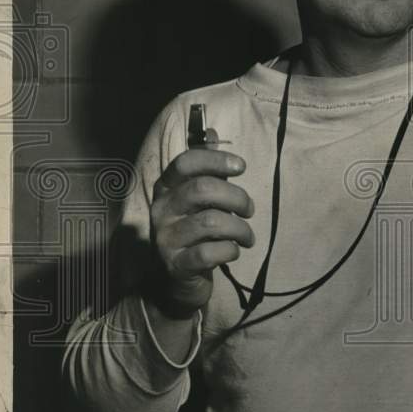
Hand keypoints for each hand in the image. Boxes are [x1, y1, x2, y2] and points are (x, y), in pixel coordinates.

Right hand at [148, 141, 253, 316]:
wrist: (178, 281)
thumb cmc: (195, 233)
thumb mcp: (198, 200)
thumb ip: (205, 168)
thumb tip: (210, 130)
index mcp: (167, 189)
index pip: (186, 162)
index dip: (216, 160)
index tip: (241, 166)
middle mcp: (162, 210)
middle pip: (202, 189)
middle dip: (237, 197)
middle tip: (250, 210)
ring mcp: (165, 238)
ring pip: (210, 222)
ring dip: (239, 228)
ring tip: (247, 236)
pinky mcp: (175, 264)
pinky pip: (208, 253)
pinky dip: (229, 250)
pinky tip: (233, 251)